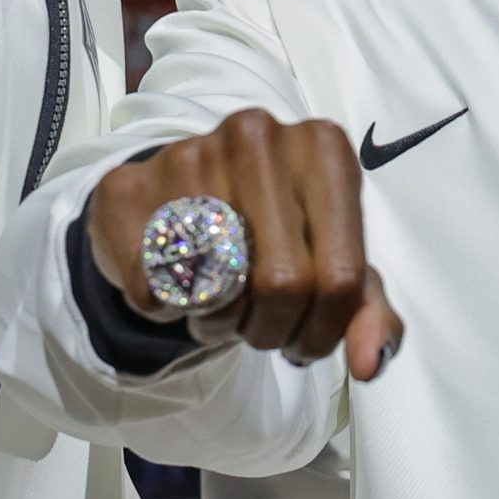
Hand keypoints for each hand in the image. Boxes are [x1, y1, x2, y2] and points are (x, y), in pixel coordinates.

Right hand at [87, 111, 402, 377]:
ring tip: (220, 302)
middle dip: (273, 331)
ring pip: (219, 290)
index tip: (306, 339)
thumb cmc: (269, 233)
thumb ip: (366, 312)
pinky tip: (176, 280)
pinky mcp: (130, 188)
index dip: (324, 332)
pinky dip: (168, 309)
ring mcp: (190, 153)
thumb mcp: (332, 263)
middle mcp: (259, 135)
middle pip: (284, 285)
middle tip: (259, 327)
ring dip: (220, 323)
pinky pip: (157, 289)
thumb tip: (368, 363)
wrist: (175, 198)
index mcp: (323, 149)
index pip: (342, 277)